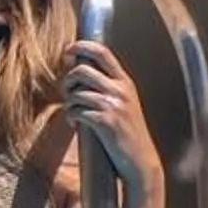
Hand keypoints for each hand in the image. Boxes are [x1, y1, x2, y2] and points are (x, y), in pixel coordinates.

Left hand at [63, 41, 161, 197]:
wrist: (140, 161)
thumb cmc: (128, 134)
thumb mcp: (124, 104)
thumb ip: (109, 88)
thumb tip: (82, 76)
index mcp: (125, 83)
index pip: (103, 52)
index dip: (81, 46)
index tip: (68, 50)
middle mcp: (121, 90)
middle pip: (82, 70)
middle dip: (67, 80)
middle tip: (67, 93)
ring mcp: (113, 105)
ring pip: (76, 92)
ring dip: (68, 103)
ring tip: (73, 113)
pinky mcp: (105, 122)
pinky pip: (76, 111)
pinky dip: (71, 118)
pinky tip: (76, 125)